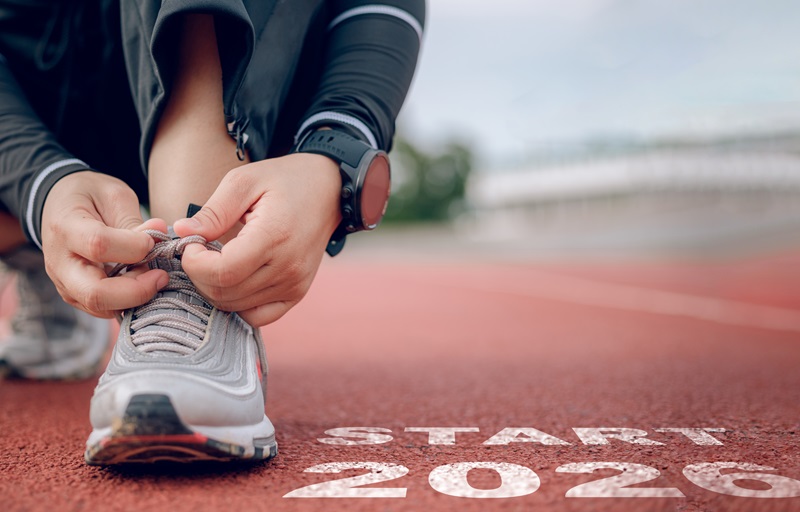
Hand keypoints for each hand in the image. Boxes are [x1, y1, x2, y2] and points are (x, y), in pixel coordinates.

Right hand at [40, 171, 168, 317]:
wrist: (61, 205)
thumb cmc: (90, 197)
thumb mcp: (113, 195)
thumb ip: (133, 222)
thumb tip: (158, 238)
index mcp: (65, 227)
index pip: (99, 245)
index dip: (134, 247)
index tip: (154, 239)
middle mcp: (59, 262)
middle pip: (95, 293)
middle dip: (137, 291)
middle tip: (162, 276)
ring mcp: (64, 284)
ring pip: (100, 307)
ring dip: (134, 298)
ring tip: (152, 276)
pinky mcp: (75, 296)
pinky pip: (103, 310)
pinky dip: (128, 302)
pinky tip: (142, 284)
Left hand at [173, 152, 340, 325]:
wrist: (328, 190)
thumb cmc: (284, 180)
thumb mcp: (244, 181)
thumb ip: (213, 211)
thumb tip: (181, 232)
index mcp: (274, 236)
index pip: (222, 272)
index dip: (194, 263)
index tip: (191, 244)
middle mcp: (288, 267)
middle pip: (224, 292)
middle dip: (199, 275)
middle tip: (199, 251)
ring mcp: (295, 284)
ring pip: (236, 306)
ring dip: (214, 288)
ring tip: (216, 260)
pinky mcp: (297, 293)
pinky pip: (258, 316)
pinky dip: (238, 304)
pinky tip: (234, 280)